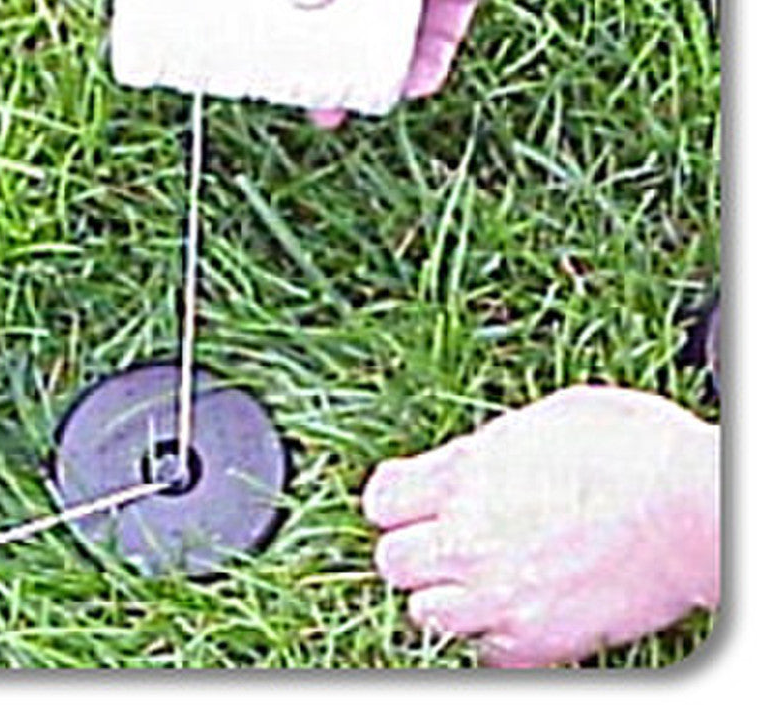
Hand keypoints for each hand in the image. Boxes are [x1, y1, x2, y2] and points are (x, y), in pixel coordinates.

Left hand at [362, 385, 718, 666]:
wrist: (690, 509)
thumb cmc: (635, 449)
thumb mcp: (543, 420)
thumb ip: (486, 450)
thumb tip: (469, 461)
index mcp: (463, 473)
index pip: (381, 500)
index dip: (394, 500)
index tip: (409, 501)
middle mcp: (465, 536)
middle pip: (392, 561)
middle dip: (413, 552)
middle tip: (444, 545)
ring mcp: (496, 593)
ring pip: (425, 612)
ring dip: (445, 598)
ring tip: (478, 583)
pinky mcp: (534, 640)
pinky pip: (482, 653)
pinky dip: (493, 639)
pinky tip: (517, 613)